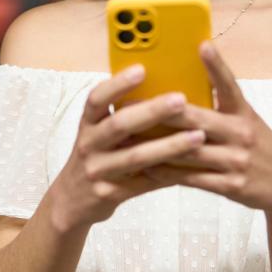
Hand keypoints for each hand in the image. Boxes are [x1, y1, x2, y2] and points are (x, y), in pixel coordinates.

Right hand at [48, 65, 207, 232]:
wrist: (72, 201)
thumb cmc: (96, 157)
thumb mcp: (98, 133)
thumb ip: (121, 115)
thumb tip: (161, 87)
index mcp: (87, 123)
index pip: (97, 99)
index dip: (117, 84)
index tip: (142, 69)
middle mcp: (89, 145)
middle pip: (119, 125)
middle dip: (152, 111)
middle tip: (181, 99)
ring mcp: (98, 170)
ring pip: (136, 157)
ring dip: (169, 145)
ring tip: (198, 136)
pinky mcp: (110, 193)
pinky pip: (145, 183)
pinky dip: (169, 174)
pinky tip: (192, 166)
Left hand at [146, 43, 271, 218]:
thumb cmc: (257, 146)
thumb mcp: (246, 120)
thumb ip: (219, 105)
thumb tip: (183, 85)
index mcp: (243, 113)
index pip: (229, 84)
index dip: (216, 64)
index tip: (202, 44)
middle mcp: (241, 133)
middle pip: (195, 119)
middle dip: (161, 112)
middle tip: (131, 104)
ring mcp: (236, 160)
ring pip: (188, 150)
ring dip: (156, 145)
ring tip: (128, 138)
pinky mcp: (230, 185)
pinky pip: (190, 178)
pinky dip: (166, 172)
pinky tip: (146, 167)